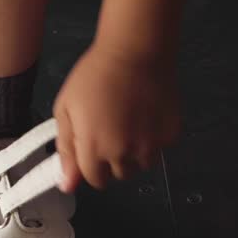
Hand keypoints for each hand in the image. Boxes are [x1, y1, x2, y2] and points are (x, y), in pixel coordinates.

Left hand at [53, 43, 179, 191]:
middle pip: (119, 174)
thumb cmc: (93, 77)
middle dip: (112, 160)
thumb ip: (66, 150)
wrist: (135, 51)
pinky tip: (144, 115)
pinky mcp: (171, 134)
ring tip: (127, 122)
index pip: (95, 180)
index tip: (91, 150)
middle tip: (109, 131)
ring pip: (141, 165)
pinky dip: (152, 138)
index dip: (91, 167)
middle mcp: (124, 154)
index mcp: (94, 149)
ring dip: (133, 153)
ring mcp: (151, 145)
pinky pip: (160, 148)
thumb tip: (67, 186)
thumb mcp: (66, 110)